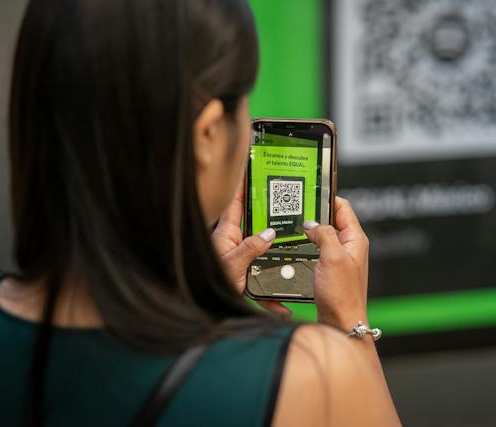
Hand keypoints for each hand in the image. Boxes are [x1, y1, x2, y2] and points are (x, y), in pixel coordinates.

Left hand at [212, 181, 291, 316]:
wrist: (200, 311)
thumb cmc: (204, 286)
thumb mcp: (232, 265)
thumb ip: (250, 248)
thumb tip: (269, 233)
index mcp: (226, 234)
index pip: (236, 202)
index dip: (243, 184)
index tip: (253, 168)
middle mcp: (234, 244)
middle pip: (256, 225)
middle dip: (272, 217)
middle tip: (289, 206)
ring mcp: (240, 260)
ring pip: (263, 254)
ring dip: (277, 259)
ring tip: (295, 253)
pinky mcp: (245, 279)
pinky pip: (263, 285)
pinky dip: (272, 297)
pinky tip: (282, 308)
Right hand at [303, 197, 368, 330]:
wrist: (341, 323)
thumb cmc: (342, 295)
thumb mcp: (333, 257)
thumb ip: (324, 235)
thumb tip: (312, 224)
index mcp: (355, 239)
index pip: (343, 207)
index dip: (327, 197)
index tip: (310, 191)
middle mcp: (350, 247)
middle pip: (332, 220)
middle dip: (315, 213)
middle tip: (296, 207)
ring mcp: (340, 259)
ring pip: (324, 235)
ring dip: (310, 230)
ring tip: (293, 225)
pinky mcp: (331, 270)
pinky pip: (319, 251)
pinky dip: (308, 245)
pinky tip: (296, 247)